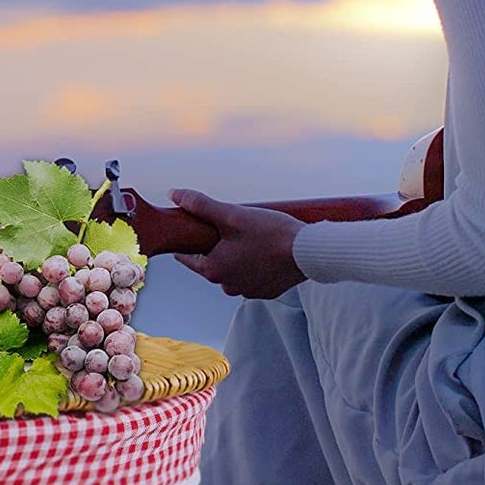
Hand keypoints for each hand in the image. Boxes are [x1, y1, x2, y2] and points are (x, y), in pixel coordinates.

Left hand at [169, 188, 308, 298]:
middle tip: (230, 225)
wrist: (309, 253)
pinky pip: (253, 275)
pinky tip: (265, 248)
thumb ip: (201, 205)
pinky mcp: (267, 290)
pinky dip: (255, 263)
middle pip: (212, 261)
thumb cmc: (271, 234)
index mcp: (214, 270)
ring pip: (233, 268)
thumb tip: (174, 194)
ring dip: (237, 254)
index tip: (192, 228)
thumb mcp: (232, 215)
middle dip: (217, 244)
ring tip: (251, 235)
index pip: (188, 256)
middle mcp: (228, 286)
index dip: (188, 240)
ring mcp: (248, 291)